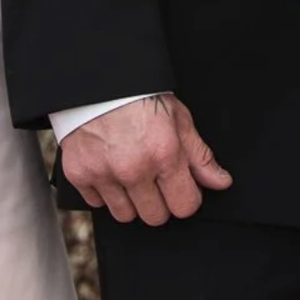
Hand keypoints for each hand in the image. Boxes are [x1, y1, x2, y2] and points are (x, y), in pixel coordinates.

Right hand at [58, 94, 232, 225]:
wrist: (100, 83)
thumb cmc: (142, 98)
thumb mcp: (180, 120)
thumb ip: (200, 157)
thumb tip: (221, 182)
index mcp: (164, 154)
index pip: (184, 206)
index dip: (186, 198)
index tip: (181, 187)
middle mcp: (133, 169)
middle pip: (155, 217)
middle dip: (160, 203)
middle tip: (156, 180)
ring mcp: (103, 174)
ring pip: (125, 215)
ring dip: (132, 201)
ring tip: (132, 175)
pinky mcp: (78, 175)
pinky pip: (97, 204)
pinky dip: (105, 192)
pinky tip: (110, 170)